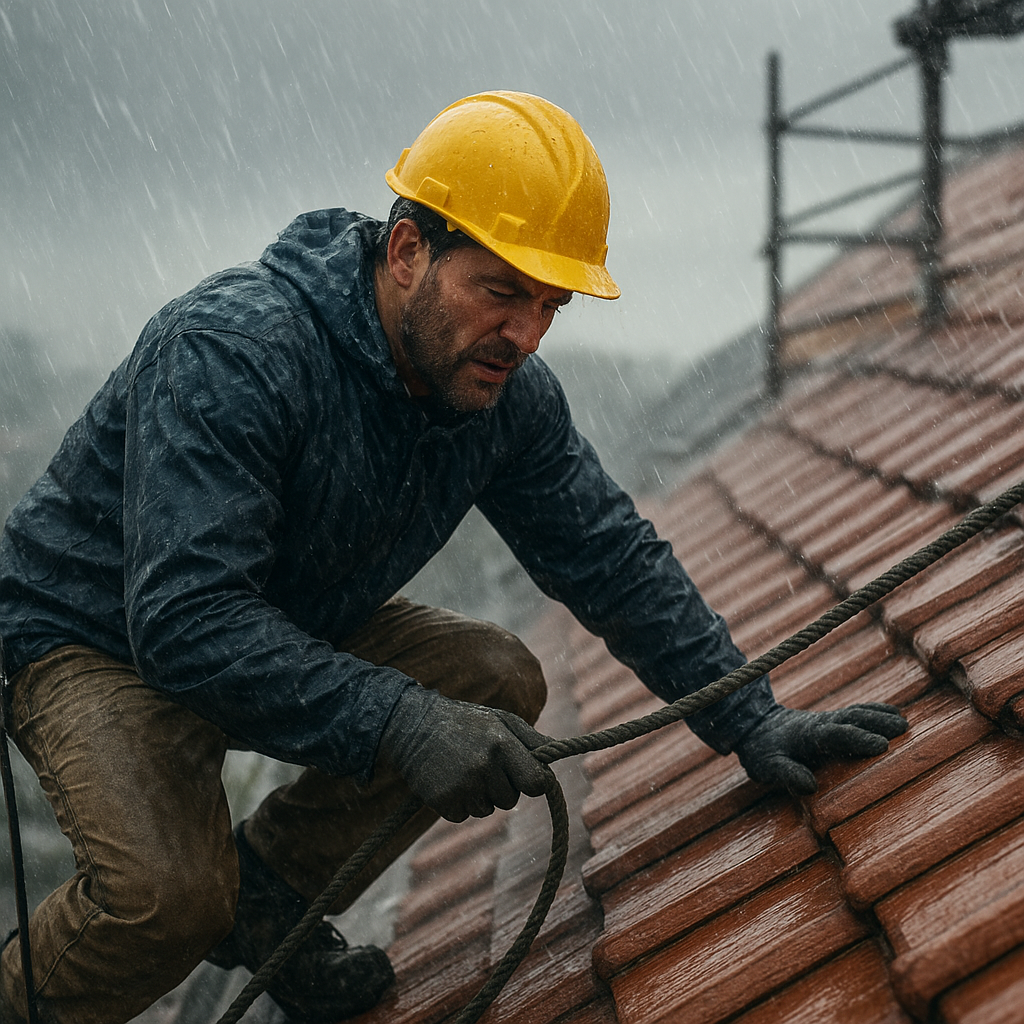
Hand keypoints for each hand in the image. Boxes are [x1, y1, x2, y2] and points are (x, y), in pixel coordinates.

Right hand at [378, 686, 553, 821]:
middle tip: (482, 763)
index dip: (533, 782)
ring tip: (464, 769)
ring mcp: (463, 786)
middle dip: (503, 785)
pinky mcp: (444, 802)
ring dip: (481, 795)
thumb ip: (533, 738)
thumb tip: (560, 753)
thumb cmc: (466, 722)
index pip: (536, 783)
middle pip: (512, 799)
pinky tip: (450, 780)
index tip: (525, 776)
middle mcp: (484, 766)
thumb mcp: (501, 720)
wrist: (413, 726)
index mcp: (502, 744)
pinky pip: (466, 815)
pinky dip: (460, 803)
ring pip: (489, 809)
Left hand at [734, 703, 907, 795]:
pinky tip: (893, 712)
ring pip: (856, 712)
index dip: (858, 739)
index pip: (836, 735)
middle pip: (852, 719)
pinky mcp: (832, 720)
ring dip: (880, 715)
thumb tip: (810, 785)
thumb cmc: (763, 752)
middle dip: (877, 722)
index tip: (882, 746)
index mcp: (808, 735)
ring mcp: (828, 719)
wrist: (756, 728)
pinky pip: (855, 711)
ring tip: (905, 722)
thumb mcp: (768, 767)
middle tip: (904, 728)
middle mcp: (821, 723)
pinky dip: (874, 709)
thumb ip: (787, 773)